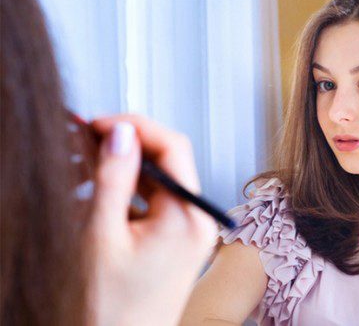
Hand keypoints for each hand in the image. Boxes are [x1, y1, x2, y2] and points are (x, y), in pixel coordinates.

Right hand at [88, 115, 216, 325]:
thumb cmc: (112, 311)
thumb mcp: (102, 236)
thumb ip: (113, 178)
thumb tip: (120, 134)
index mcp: (188, 216)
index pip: (173, 146)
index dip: (136, 127)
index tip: (102, 125)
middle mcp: (197, 220)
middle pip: (168, 161)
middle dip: (127, 146)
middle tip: (88, 140)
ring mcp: (189, 231)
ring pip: (159, 179)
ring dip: (125, 168)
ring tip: (88, 165)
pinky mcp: (177, 240)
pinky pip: (155, 200)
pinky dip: (129, 191)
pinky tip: (102, 192)